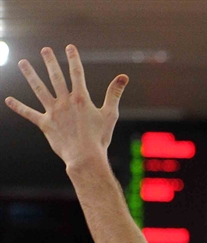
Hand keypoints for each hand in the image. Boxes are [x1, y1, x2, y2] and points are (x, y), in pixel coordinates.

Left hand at [5, 45, 127, 168]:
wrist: (85, 157)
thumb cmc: (100, 137)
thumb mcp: (110, 114)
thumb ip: (114, 94)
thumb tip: (123, 77)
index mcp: (81, 99)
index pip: (77, 73)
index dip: (73, 59)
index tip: (69, 48)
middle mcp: (65, 102)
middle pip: (56, 77)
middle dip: (50, 62)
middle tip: (45, 49)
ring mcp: (53, 112)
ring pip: (39, 89)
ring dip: (30, 75)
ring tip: (23, 63)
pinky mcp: (45, 124)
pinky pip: (29, 114)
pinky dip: (18, 107)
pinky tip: (8, 100)